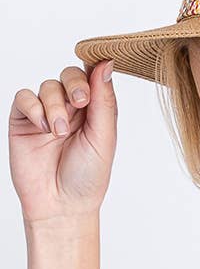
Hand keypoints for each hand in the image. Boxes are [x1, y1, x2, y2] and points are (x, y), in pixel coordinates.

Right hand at [9, 58, 117, 225]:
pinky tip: (43, 128)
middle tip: (80, 102)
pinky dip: (34, 108)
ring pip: (48, 86)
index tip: (96, 69)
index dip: (93, 70)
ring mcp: (46, 113)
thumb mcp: (103, 137)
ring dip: (55, 105)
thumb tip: (107, 63)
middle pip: (70, 75)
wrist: (61, 205)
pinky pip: (24, 97)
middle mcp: (71, 110)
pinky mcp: (23, 121)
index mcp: (95, 111)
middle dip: (75, 84)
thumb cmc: (87, 177)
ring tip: (59, 133)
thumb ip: (104, 100)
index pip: (93, 77)